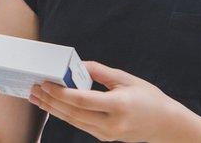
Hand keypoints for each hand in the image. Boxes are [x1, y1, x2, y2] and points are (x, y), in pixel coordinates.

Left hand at [29, 61, 185, 141]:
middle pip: (73, 113)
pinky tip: (53, 106)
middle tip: (34, 89)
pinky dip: (65, 114)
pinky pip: (80, 125)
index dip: (61, 93)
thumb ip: (101, 72)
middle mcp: (111, 124)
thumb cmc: (148, 98)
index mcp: (118, 106)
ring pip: (74, 122)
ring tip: (37, 98)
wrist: (166, 125)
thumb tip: (78, 65)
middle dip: (51, 101)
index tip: (46, 83)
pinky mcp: (105, 138)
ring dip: (53, 109)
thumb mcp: (127, 79)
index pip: (82, 101)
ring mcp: (108, 134)